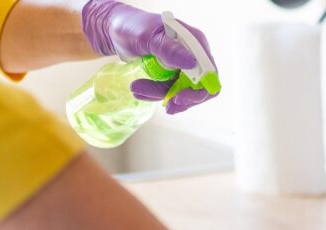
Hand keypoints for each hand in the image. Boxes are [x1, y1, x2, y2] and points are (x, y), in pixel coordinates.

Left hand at [81, 0, 216, 113]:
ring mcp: (182, 66)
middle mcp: (192, 55)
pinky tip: (139, 91)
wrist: (116, 31)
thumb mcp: (148, 37)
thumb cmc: (132, 27)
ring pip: (183, 92)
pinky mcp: (172, 74)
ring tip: (137, 90)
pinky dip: (156, 94)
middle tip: (168, 106)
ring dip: (162, 96)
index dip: (200, 88)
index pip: (209, 71)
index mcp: (193, 42)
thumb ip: (169, 49)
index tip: (179, 97)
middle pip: (201, 86)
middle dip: (184, 99)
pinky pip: (170, 91)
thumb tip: (191, 63)